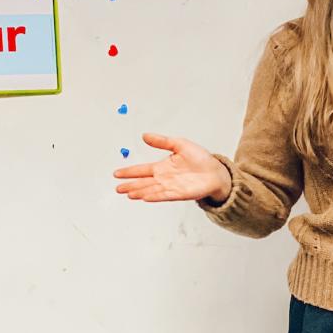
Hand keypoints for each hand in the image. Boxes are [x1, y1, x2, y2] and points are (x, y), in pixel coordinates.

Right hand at [113, 133, 231, 202]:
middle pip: (143, 182)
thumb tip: (145, 135)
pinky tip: (144, 197)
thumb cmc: (200, 159)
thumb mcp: (180, 144)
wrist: (215, 172)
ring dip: (139, 191)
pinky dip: (154, 196)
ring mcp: (170, 187)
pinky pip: (163, 195)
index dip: (129, 171)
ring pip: (151, 189)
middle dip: (130, 185)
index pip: (142, 169)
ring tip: (127, 193)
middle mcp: (164, 178)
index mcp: (163, 166)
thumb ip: (162, 141)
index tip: (117, 173)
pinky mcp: (179, 193)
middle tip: (117, 188)